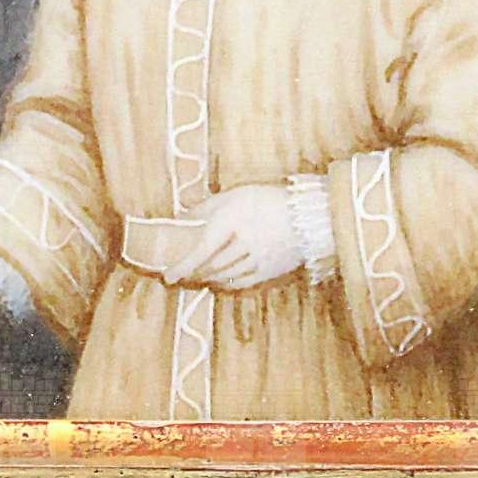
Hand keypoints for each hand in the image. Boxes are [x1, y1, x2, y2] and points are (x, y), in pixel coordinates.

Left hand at [161, 183, 301, 289]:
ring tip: (197, 276)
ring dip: (208, 278)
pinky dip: (227, 283)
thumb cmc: (268, 199)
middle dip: (193, 272)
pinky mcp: (270, 270)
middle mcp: (244, 241)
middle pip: (211, 265)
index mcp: (233, 220)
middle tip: (180, 275)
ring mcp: (258, 258)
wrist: (309, 214)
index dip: (183, 264)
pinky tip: (219, 281)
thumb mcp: (237, 194)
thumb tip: (183, 216)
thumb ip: (208, 207)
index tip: (168, 276)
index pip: (202, 248)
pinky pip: (242, 282)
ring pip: (225, 274)